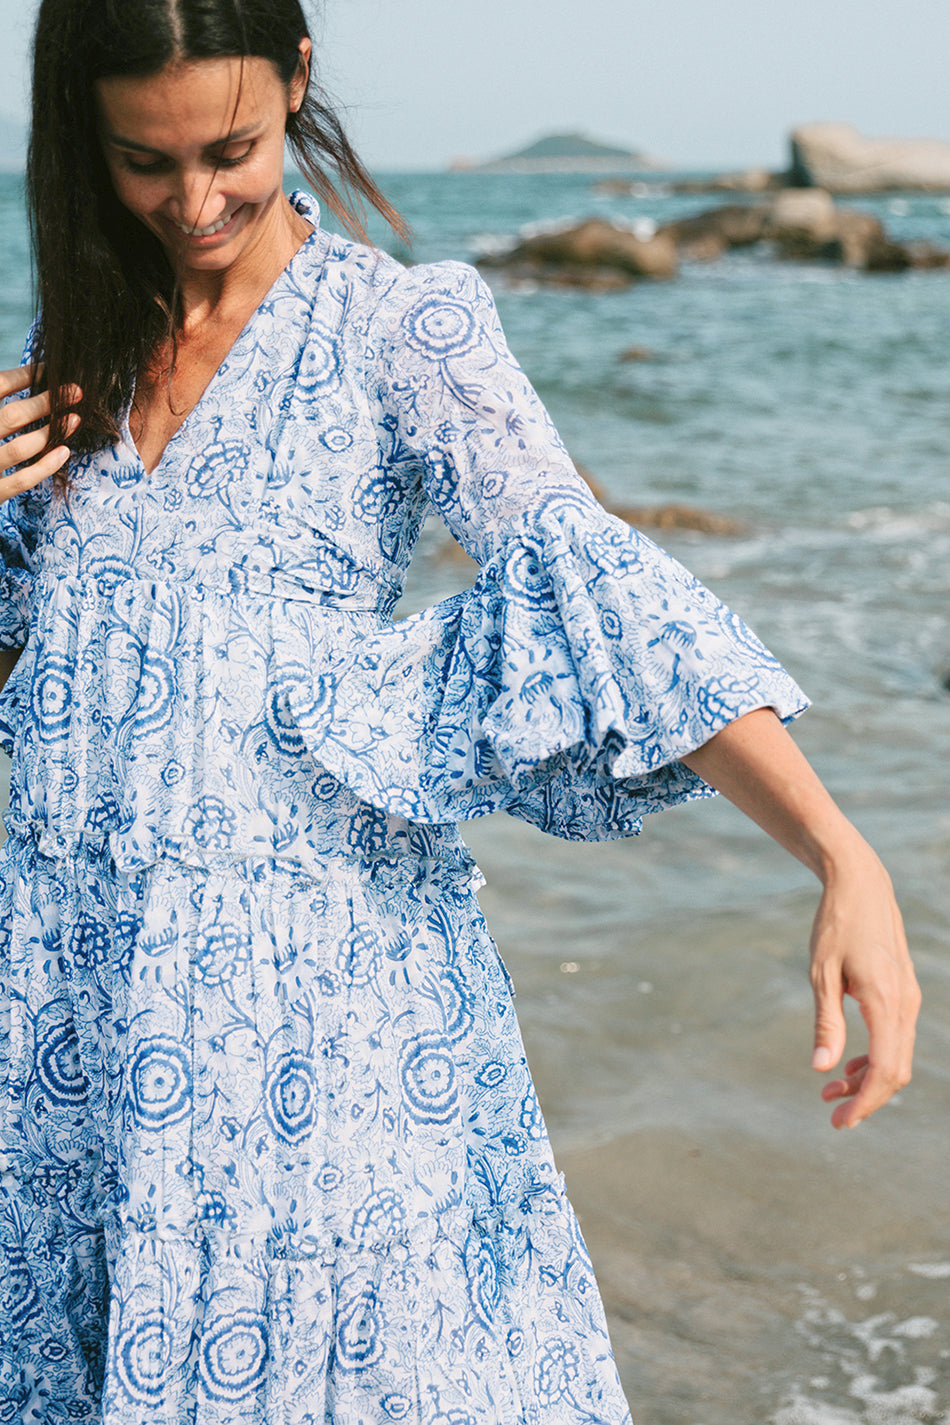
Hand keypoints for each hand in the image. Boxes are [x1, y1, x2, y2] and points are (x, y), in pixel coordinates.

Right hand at [0, 365, 80, 498]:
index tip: (50, 371)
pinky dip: (46, 466)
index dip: (25, 376)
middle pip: (13, 416)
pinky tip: (64, 451)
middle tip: (74, 391)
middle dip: (46, 402)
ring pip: (20, 448)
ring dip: (51, 432)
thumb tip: (29, 377)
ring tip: (75, 419)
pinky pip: (22, 480)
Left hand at [810, 844, 918, 1127]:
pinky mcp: (903, 992)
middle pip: (895, 1070)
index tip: (839, 1121)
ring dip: (867, 1078)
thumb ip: (825, 1023)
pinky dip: (874, 1056)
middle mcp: (906, 1004)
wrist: (860, 884)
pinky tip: (846, 1064)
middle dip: (866, 1098)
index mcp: (886, 1002)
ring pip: (896, 1055)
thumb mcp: (821, 974)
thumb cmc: (835, 925)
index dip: (864, 1101)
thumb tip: (821, 1069)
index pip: (884, 1069)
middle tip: (832, 1116)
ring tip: (830, 1091)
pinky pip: (895, 1037)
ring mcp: (908, 998)